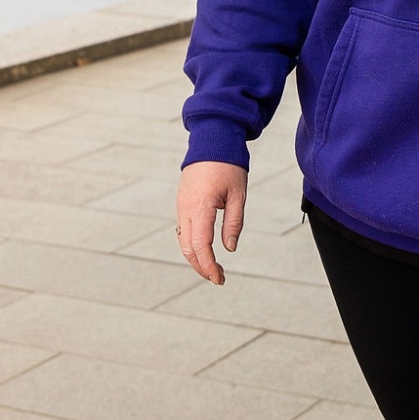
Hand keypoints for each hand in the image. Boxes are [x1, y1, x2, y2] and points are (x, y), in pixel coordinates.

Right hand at [176, 161, 247, 284]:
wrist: (211, 141)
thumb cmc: (228, 166)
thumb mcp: (238, 195)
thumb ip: (233, 223)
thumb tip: (229, 249)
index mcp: (200, 207)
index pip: (201, 246)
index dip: (209, 266)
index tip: (220, 279)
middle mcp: (185, 209)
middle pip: (188, 249)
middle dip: (202, 267)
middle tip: (218, 278)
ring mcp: (181, 206)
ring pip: (183, 241)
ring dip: (195, 258)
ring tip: (213, 268)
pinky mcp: (181, 203)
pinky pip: (183, 230)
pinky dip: (191, 245)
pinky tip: (204, 250)